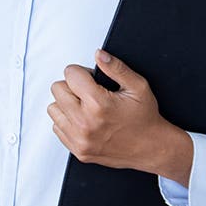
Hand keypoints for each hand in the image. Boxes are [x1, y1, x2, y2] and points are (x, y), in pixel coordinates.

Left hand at [47, 50, 194, 185]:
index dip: (82, 72)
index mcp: (98, 104)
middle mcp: (85, 123)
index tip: (92, 79)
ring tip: (86, 107)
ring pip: (54, 108)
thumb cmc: (145, 118)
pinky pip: (57, 128)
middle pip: (58, 89)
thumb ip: (116, 67)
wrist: (151, 148)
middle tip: (90, 92)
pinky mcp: (78, 150)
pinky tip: (84, 120)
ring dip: (67, 104)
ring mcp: (80, 139)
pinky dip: (67, 121)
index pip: (70, 74)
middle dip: (72, 86)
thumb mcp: (137, 86)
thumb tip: (99, 54)